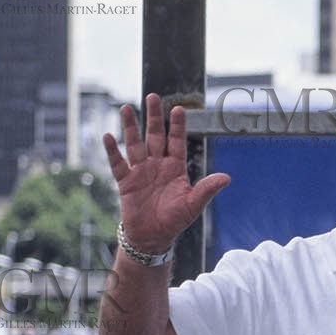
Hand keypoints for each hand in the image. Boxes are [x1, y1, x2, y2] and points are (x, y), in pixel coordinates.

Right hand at [103, 93, 229, 253]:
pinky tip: (108, 136)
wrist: (153, 237)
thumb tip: (227, 178)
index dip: (177, 125)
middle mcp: (157, 165)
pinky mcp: (126, 181)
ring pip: (134, 144)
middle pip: (155, 136)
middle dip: (154, 117)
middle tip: (153, 96)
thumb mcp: (193, 204)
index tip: (179, 109)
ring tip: (125, 108)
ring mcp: (140, 171)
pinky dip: (112, 151)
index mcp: (175, 167)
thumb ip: (207, 189)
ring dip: (130, 127)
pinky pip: (118, 163)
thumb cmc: (175, 220)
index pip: (176, 141)